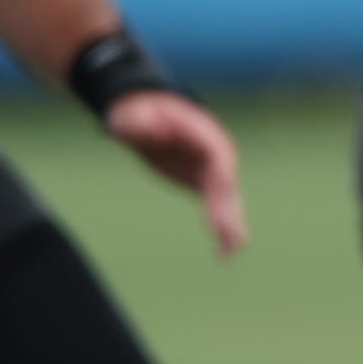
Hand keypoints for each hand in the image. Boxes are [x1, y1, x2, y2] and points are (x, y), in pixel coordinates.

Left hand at [105, 90, 247, 256]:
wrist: (145, 112)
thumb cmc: (137, 112)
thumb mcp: (131, 114)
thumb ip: (140, 122)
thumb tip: (156, 132)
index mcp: (202, 132)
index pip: (218, 156)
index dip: (221, 180)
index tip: (218, 205)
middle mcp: (214, 150)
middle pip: (226, 182)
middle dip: (228, 209)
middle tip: (228, 237)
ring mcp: (211, 167)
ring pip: (227, 198)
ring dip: (231, 224)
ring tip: (231, 251)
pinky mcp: (203, 181)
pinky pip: (218, 205)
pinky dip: (223, 227)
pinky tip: (225, 251)